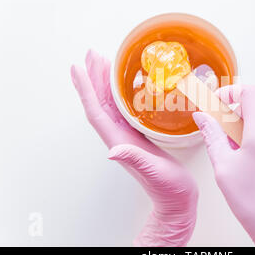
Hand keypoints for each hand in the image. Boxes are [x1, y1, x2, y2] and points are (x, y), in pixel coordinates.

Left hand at [71, 50, 197, 246]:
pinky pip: (126, 108)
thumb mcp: (153, 173)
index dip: (86, 89)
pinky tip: (127, 85)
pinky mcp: (140, 135)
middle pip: (101, 102)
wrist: (176, 199)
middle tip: (92, 55)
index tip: (78, 68)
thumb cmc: (167, 189)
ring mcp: (129, 135)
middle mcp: (120, 136)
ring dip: (106, 82)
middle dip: (94, 77)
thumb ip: (134, 160)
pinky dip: (122, 93)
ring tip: (105, 62)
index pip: (96, 111)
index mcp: (119, 141)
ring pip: (112, 103)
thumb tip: (112, 151)